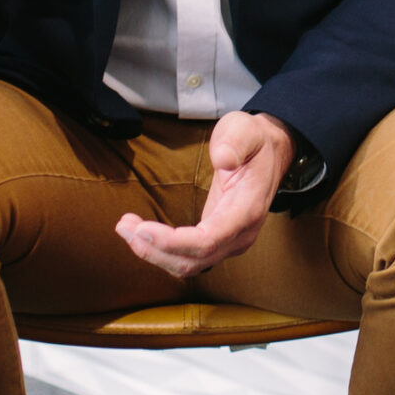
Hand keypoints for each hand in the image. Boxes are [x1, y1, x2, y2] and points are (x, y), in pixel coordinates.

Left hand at [114, 112, 295, 278]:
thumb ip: (235, 141)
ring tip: (126, 228)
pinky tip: (141, 232)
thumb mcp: (246, 129)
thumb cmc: (254, 142)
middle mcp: (240, 235)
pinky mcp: (217, 241)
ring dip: (153, 252)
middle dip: (154, 249)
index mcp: (247, 210)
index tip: (143, 230)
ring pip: (188, 264)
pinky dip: (161, 250)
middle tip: (124, 227)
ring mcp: (229, 242)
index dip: (173, 242)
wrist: (269, 154)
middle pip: (194, 260)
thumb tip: (223, 159)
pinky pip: (187, 256)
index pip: (208, 240)